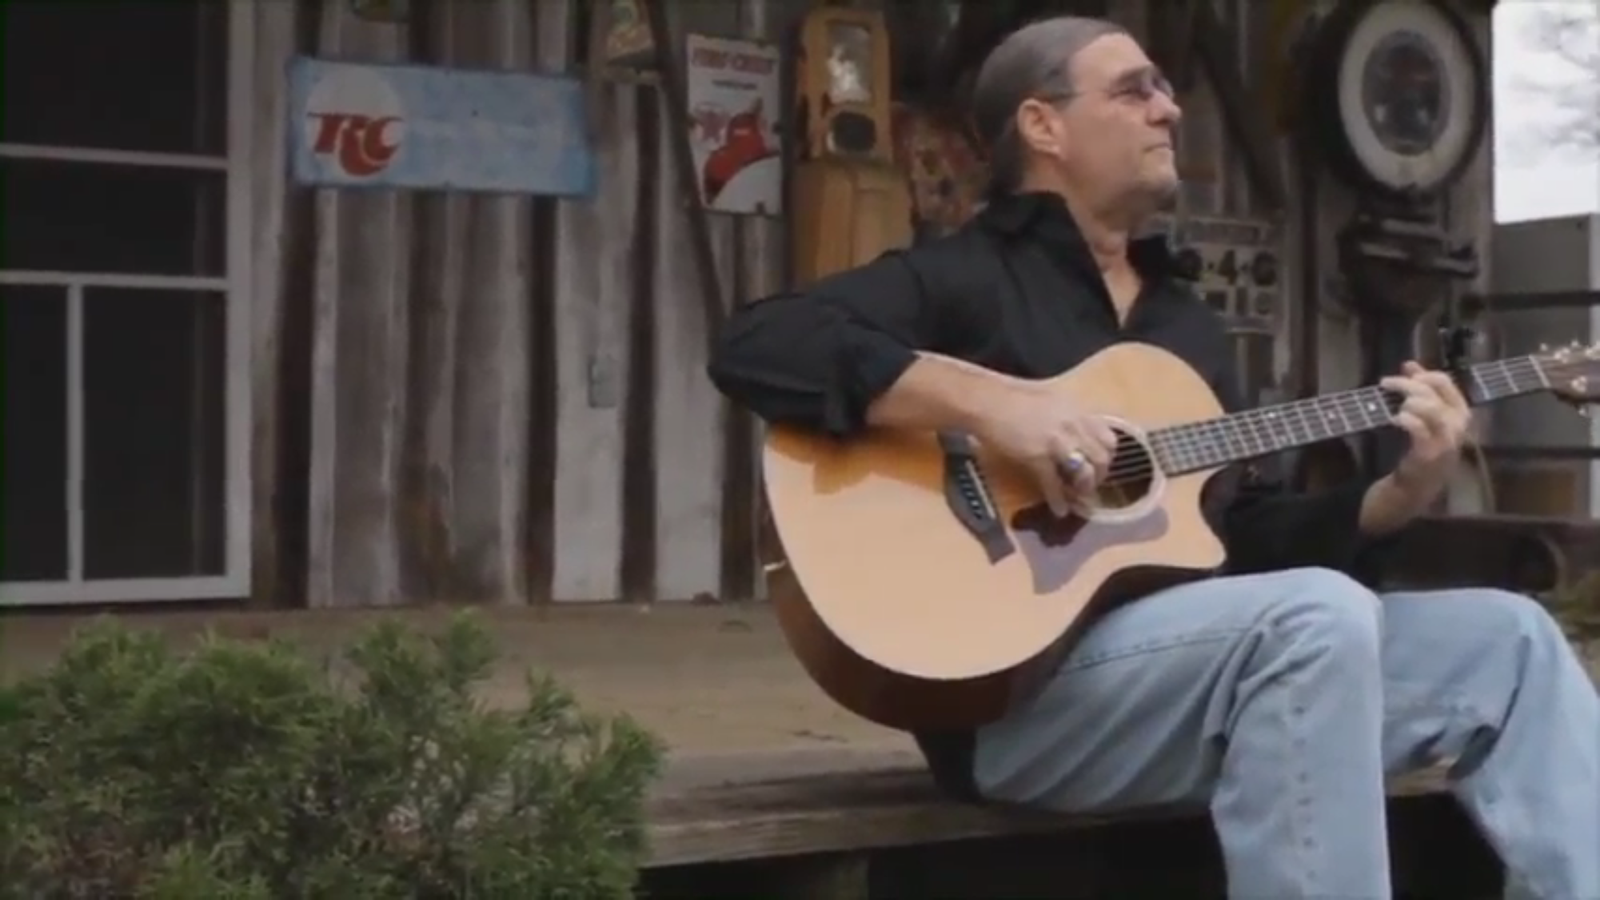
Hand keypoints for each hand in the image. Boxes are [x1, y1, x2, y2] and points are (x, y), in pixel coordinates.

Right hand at [971, 384, 1118, 516]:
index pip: (1109, 436)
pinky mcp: (1037, 457)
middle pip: (1102, 457)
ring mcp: (1056, 442)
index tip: (1098, 464)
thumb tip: (1071, 434)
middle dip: (1099, 475)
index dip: (1107, 455)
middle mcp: (1072, 425)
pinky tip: (1059, 510)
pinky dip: (1059, 501)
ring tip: (1079, 498)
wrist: (985, 399)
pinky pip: (1055, 484)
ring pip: (1085, 471)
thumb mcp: (1048, 399)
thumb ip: (1065, 416)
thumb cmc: (1009, 395)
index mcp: (1076, 410)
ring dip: (1084, 488)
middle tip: (1090, 485)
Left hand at [1380, 360, 1471, 503]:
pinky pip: (1419, 429)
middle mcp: (1458, 424)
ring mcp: (1446, 440)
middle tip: (1386, 382)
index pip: (1445, 382)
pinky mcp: (1430, 453)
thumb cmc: (1423, 447)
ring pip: (1431, 409)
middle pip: (1434, 393)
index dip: (1423, 374)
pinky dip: (1406, 419)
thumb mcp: (1426, 416)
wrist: (1419, 485)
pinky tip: (1394, 419)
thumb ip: (1420, 389)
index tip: (1405, 373)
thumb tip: (1410, 364)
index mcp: (1460, 412)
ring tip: (1395, 406)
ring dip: (1409, 402)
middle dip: (1408, 384)